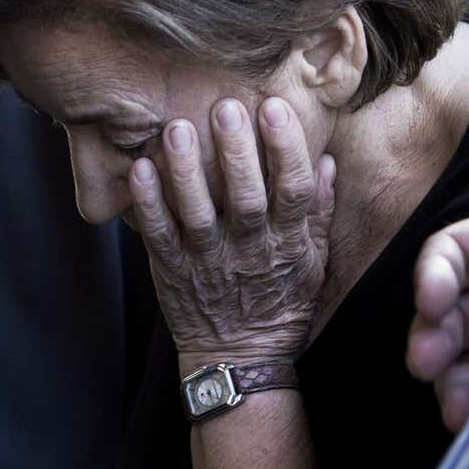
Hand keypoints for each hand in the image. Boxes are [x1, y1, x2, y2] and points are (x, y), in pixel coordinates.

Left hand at [128, 96, 335, 368]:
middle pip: (245, 198)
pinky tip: (140, 168)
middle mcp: (249, 252)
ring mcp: (208, 264)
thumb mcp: (313, 262)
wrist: (240, 361)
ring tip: (177, 129)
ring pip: (196, 215)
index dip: (286, 149)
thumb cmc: (281, 304)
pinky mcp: (172, 273)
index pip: (293, 191)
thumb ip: (318, 211)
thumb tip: (327, 159)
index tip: (274, 107)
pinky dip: (148, 203)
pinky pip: (157, 236)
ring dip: (185, 171)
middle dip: (237, 153)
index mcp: (287, 245)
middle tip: (226, 108)